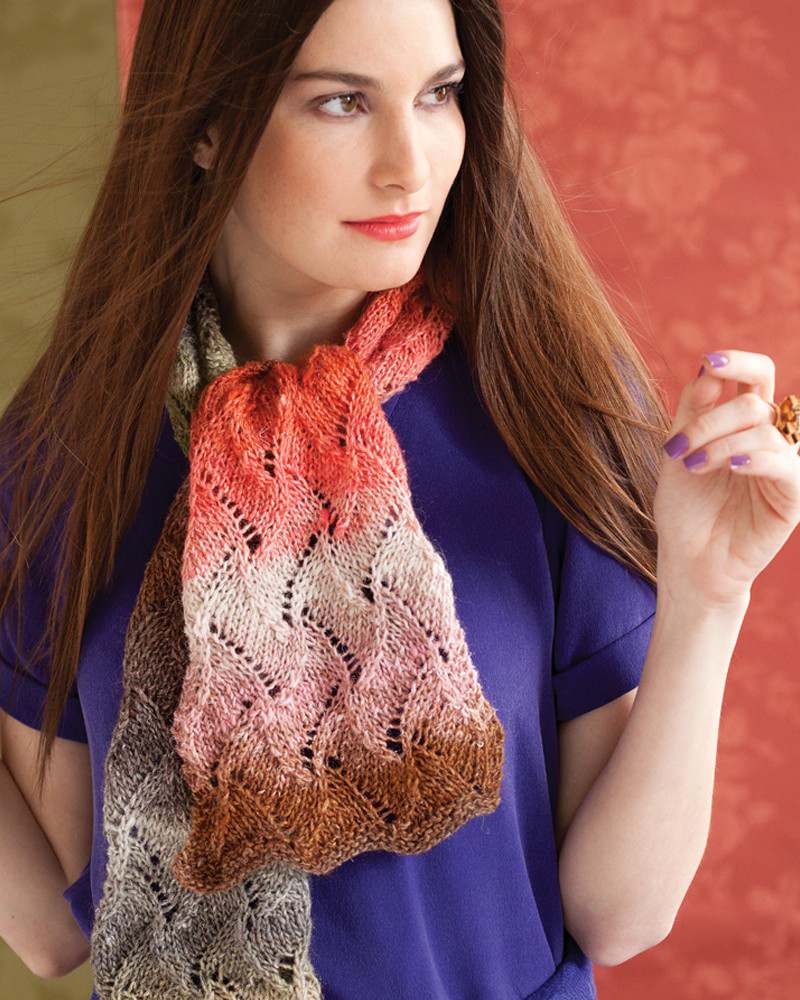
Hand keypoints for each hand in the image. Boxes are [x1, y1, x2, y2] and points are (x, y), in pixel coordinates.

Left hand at [654, 349, 799, 609]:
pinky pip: (785, 465)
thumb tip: (708, 366)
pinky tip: (731, 466)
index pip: (757, 376)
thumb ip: (693, 409)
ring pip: (764, 430)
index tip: (710, 361)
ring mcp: (782, 467)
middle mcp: (768, 440)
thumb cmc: (684, 508)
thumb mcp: (679, 451)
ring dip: (720, 443)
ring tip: (692, 466)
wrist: (688, 561)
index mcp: (743, 424)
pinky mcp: (792, 498)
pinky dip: (755, 459)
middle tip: (677, 448)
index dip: (739, 362)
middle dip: (711, 418)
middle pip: (755, 401)